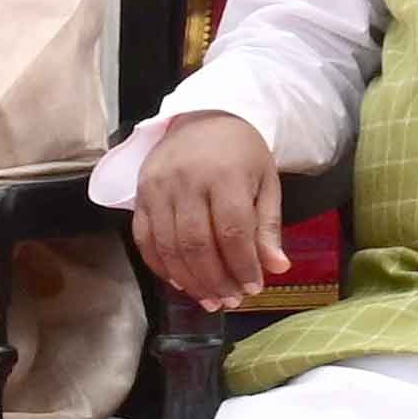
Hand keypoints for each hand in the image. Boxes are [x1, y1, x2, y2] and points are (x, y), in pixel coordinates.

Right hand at [118, 113, 283, 305]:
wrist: (205, 117)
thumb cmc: (242, 153)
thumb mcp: (266, 182)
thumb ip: (268, 226)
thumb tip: (277, 268)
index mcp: (226, 175)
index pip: (233, 232)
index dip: (242, 266)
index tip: (254, 288)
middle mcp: (187, 181)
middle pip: (197, 244)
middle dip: (215, 280)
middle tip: (229, 301)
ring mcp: (158, 187)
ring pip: (169, 246)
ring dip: (189, 281)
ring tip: (209, 299)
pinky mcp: (140, 194)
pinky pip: (144, 238)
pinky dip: (160, 266)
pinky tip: (181, 282)